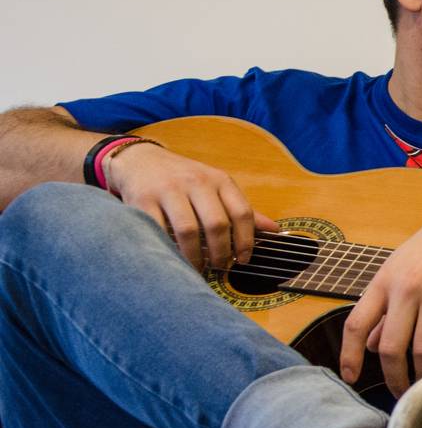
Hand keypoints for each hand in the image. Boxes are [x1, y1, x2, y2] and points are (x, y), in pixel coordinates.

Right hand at [104, 141, 277, 269]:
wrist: (140, 159)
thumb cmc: (185, 179)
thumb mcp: (216, 187)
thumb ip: (242, 210)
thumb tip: (275, 230)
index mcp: (219, 180)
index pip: (242, 212)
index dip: (246, 240)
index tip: (243, 260)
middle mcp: (196, 182)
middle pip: (217, 223)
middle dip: (221, 252)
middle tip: (220, 267)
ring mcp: (168, 189)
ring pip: (188, 229)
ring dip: (195, 256)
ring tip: (198, 269)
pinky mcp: (142, 199)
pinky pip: (158, 229)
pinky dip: (167, 248)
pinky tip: (173, 258)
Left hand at [339, 196, 421, 396]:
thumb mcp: (399, 270)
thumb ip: (383, 308)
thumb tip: (369, 345)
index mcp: (385, 281)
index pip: (356, 323)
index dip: (349, 356)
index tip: (351, 378)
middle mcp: (408, 288)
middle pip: (391, 346)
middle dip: (394, 378)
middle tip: (402, 393)